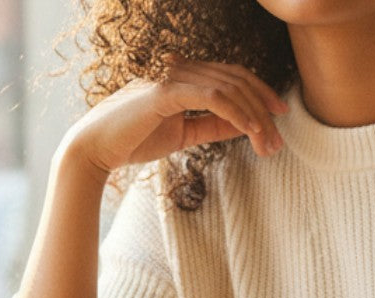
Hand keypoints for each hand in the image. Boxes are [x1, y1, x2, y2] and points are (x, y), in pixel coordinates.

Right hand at [64, 57, 288, 178]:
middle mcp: (179, 71)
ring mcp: (171, 78)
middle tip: (279, 138)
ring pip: (228, 88)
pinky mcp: (164, 92)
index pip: (230, 76)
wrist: (95, 149)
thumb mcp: (181, 134)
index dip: (258, 92)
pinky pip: (211, 97)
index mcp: (183, 78)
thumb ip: (210, 126)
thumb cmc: (133, 141)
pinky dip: (236, 112)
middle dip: (262, 109)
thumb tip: (241, 126)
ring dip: (254, 116)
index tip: (278, 115)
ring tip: (269, 142)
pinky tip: (251, 130)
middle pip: (235, 80)